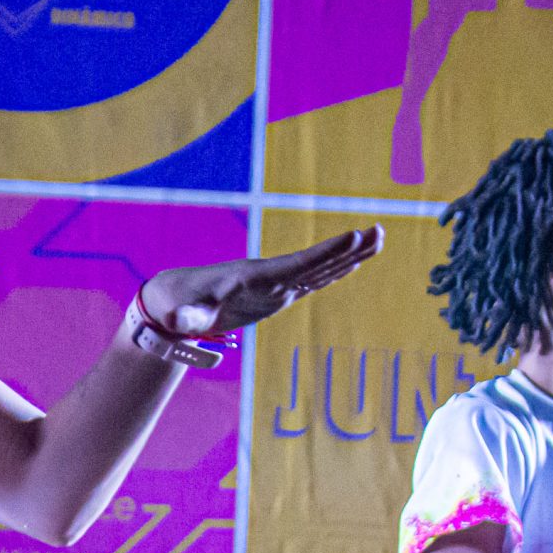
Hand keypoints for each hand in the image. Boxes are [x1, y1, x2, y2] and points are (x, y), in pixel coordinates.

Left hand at [141, 227, 383, 338]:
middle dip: (346, 248)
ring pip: (318, 268)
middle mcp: (268, 275)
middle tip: (378, 231)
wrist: (177, 298)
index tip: (351, 238)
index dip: (324, 254)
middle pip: (314, 261)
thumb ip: (183, 318)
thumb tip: (175, 322)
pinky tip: (355, 262)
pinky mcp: (277, 292)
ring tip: (378, 239)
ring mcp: (275, 283)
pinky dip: (334, 271)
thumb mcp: (179, 314)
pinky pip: (312, 280)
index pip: (295, 265)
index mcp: (252, 277)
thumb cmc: (178, 307)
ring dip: (348, 256)